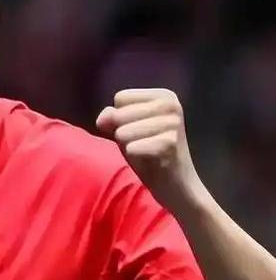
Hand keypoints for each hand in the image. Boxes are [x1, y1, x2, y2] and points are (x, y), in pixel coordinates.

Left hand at [96, 88, 207, 213]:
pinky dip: (135, 157)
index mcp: (163, 95)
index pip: (120, 98)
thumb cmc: (148, 152)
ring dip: (129, 146)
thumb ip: (111, 117)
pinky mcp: (170, 143)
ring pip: (122, 132)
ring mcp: (172, 123)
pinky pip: (131, 148)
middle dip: (123, 133)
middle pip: (118, 114)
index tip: (140, 130)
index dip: (121, 118)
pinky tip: (152, 160)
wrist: (176, 184)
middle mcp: (171, 104)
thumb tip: (103, 118)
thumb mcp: (126, 129)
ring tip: (147, 151)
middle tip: (144, 144)